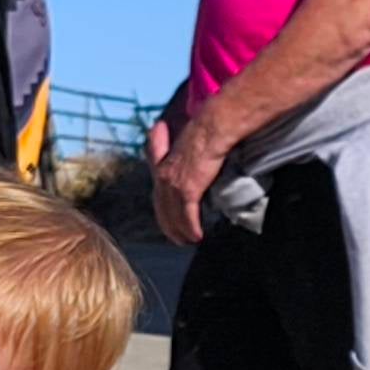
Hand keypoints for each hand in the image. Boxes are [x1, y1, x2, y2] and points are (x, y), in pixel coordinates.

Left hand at [146, 116, 220, 247]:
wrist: (211, 128)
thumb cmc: (202, 131)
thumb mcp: (182, 143)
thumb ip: (180, 155)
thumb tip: (186, 157)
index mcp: (161, 166)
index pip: (157, 194)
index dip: (161, 211)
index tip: (167, 223)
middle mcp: (162, 176)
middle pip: (162, 210)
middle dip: (169, 228)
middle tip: (177, 239)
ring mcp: (173, 184)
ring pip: (174, 217)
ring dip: (181, 232)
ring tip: (188, 241)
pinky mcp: (188, 190)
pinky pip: (188, 216)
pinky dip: (192, 229)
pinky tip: (197, 236)